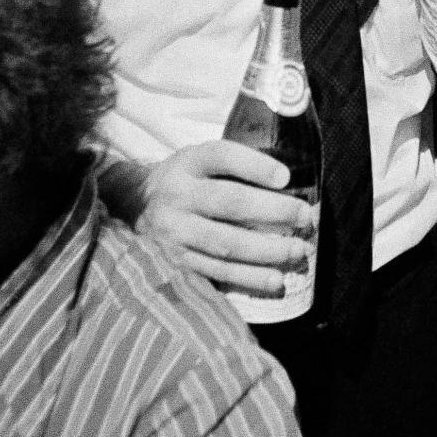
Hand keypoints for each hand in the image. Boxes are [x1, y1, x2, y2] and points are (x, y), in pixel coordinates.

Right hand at [135, 141, 316, 294]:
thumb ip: (232, 166)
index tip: (286, 177)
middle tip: (304, 217)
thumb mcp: (198, 159)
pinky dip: (249, 279)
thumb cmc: (182, 179)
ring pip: (226, 244)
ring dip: (267, 250)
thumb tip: (286, 182)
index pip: (221, 157)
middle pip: (229, 203)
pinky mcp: (175, 263)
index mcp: (187, 163)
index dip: (254, 166)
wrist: (132, 207)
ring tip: (298, 251)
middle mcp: (178, 196)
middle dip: (272, 211)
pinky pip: (217, 273)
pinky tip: (276, 279)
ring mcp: (174, 233)